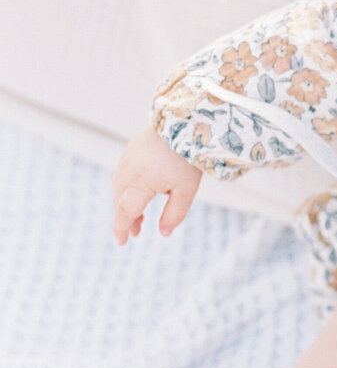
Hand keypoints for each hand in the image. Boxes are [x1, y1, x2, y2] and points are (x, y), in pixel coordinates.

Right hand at [112, 127, 201, 243]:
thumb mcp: (186, 191)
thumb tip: (164, 234)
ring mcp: (126, 160)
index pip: (126, 212)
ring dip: (125, 204)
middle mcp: (128, 171)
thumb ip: (174, 214)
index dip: (121, 229)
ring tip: (139, 218)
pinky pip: (122, 175)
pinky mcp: (129, 152)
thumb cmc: (187, 159)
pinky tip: (139, 194)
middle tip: (136, 232)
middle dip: (126, 219)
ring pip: (119, 189)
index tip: (122, 242)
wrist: (183, 125)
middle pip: (120, 202)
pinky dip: (126, 189)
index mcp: (141, 183)